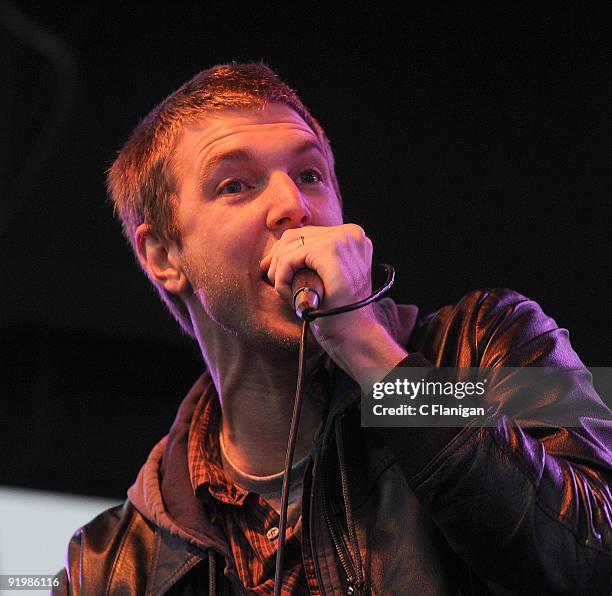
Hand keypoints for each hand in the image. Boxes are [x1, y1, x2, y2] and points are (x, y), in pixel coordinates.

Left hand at [260, 223, 407, 388]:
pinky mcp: (331, 251)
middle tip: (272, 280)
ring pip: (289, 246)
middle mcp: (351, 233)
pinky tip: (286, 293)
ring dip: (278, 271)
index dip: (284, 252)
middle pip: (296, 235)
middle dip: (277, 258)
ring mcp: (343, 240)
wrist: (353, 333)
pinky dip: (281, 276)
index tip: (273, 272)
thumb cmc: (338, 310)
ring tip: (284, 292)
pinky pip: (290, 258)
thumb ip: (313, 259)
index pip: (307, 234)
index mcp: (353, 236)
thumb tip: (276, 251)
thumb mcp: (327, 276)